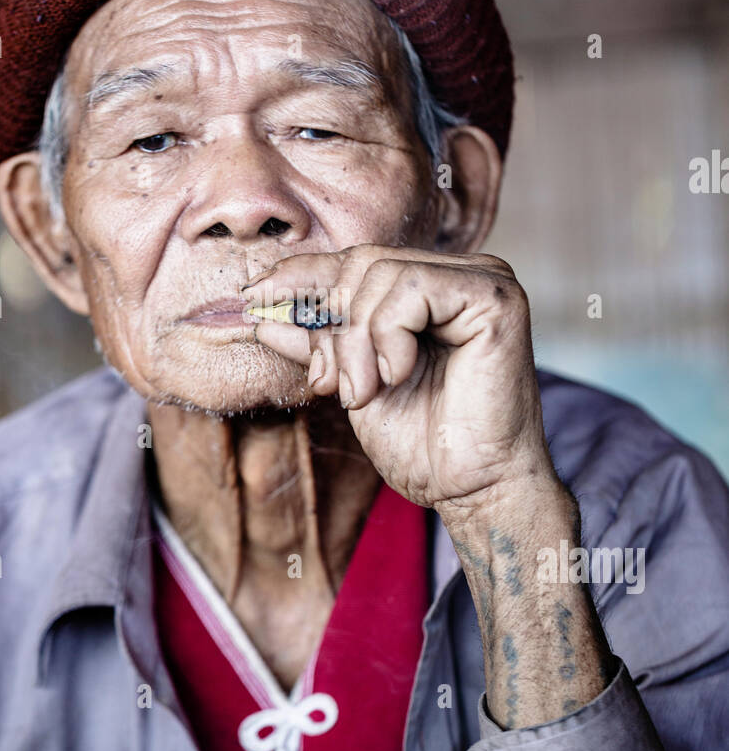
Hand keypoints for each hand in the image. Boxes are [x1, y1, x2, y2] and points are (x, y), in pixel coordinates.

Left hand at [242, 243, 557, 518]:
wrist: (471, 489)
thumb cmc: (423, 443)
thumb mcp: (350, 381)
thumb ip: (317, 342)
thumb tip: (261, 311)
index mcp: (432, 286)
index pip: (353, 261)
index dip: (300, 277)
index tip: (254, 298)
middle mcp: (460, 273)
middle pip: (362, 262)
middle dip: (332, 324)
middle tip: (334, 384)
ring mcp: (484, 279)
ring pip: (380, 273)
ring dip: (357, 341)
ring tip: (365, 392)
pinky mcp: (496, 297)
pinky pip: (411, 290)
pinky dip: (387, 336)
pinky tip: (398, 375)